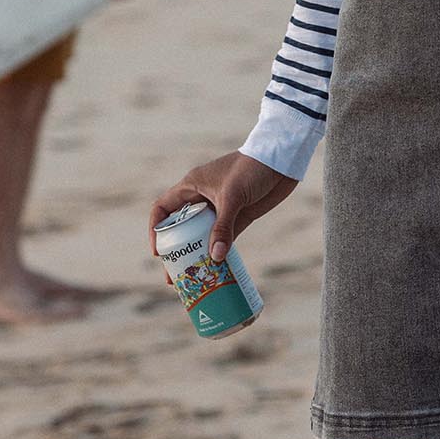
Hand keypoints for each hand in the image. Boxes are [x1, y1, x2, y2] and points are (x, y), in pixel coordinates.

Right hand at [148, 150, 298, 280]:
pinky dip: (220, 252)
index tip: (159, 252)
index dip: (157, 229)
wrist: (282, 159)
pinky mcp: (240, 216)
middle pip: (181, 228)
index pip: (164, 208)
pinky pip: (225, 238)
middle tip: (174, 276)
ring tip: (193, 279)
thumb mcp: (233, 196)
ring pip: (203, 236)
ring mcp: (221, 209)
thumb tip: (215, 257)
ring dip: (198, 255)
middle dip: (177, 251)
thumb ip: (223, 226)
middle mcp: (202, 198)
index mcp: (192, 186)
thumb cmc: (252, 168)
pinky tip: (217, 269)